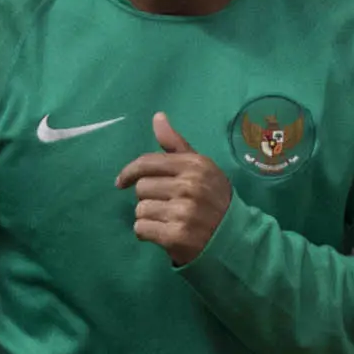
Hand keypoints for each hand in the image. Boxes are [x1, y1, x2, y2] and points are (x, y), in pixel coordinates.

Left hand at [116, 113, 232, 265]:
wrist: (233, 237)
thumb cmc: (213, 199)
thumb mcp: (201, 168)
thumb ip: (175, 144)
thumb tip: (157, 117)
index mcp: (194, 165)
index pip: (147, 163)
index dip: (129, 172)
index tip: (121, 183)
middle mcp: (189, 186)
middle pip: (141, 188)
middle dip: (148, 197)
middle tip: (165, 205)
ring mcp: (183, 212)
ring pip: (140, 209)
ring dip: (148, 216)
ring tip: (167, 219)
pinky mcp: (176, 236)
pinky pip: (141, 229)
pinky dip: (147, 233)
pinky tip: (163, 233)